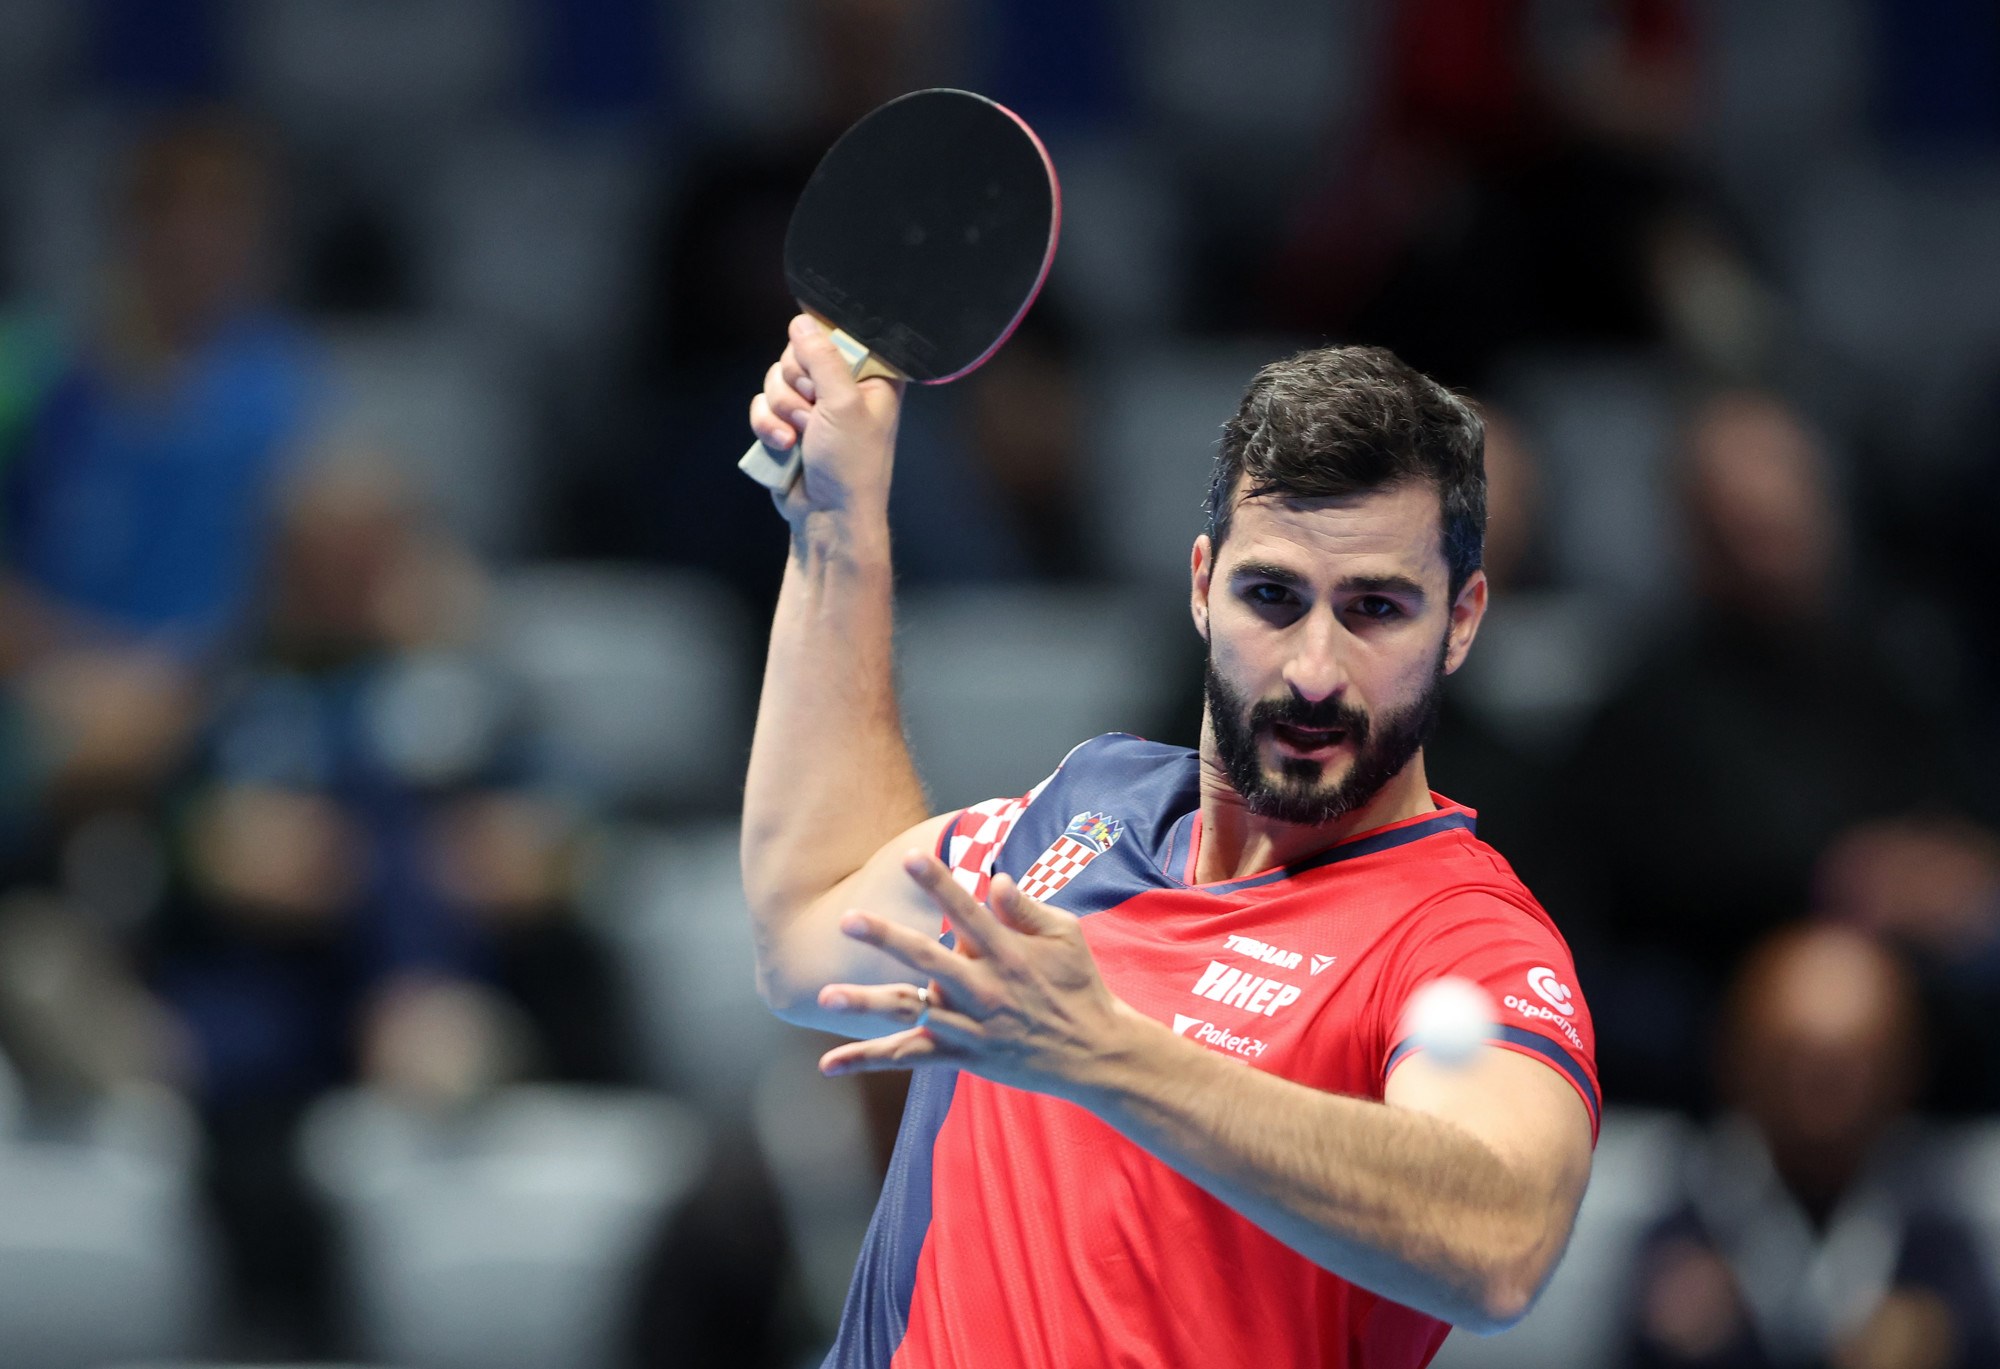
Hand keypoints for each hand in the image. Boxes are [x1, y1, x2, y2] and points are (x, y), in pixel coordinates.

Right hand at [747, 313, 904, 524]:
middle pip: (799, 354)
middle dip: (796, 386)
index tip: (822, 375)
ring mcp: (814, 406)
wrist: (829, 517)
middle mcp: (843, 386)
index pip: (837, 335)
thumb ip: (823, 359)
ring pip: (776, 380)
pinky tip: (783, 445)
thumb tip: (801, 321)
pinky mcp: (788, 424)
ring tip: (800, 436)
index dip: (820, 351)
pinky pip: (763, 404)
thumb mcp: (844, 405)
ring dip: (781, 409)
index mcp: (871, 377)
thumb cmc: (852, 465)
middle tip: (813, 412)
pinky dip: (766, 425)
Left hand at [815, 853, 1141, 1099]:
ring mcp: (971, 1025)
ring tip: (826, 995)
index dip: (938, 883)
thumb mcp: (1066, 936)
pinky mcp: (962, 1056)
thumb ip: (1027, 908)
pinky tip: (828, 1063)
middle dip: (888, 939)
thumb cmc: (1080, 986)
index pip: (967, 911)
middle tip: (849, 920)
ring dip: (866, 1004)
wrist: (1095, 1052)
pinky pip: (908, 1058)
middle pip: (928, 960)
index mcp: (1007, 953)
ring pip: (910, 1013)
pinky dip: (867, 1060)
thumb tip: (994, 879)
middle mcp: (985, 989)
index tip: (909, 857)